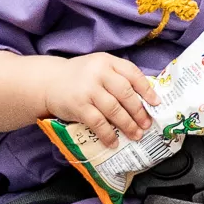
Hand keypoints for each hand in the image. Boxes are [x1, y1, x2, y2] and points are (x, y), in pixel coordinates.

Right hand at [45, 52, 159, 145]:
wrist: (48, 82)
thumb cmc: (79, 77)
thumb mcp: (98, 68)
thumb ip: (117, 77)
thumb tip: (144, 98)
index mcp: (107, 62)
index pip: (132, 74)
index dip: (147, 90)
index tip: (156, 104)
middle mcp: (99, 73)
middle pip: (126, 93)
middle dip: (139, 111)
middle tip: (146, 124)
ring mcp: (88, 89)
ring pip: (114, 109)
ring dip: (127, 124)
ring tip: (135, 134)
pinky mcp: (78, 106)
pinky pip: (98, 122)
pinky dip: (108, 134)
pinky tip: (114, 142)